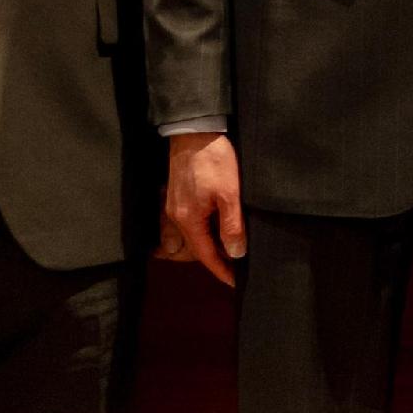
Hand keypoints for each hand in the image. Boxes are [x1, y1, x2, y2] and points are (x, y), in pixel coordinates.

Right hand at [160, 132, 246, 285]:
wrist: (194, 130)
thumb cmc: (214, 160)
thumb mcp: (230, 194)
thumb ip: (232, 225)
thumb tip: (236, 253)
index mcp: (189, 220)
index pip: (205, 255)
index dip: (221, 270)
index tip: (235, 282)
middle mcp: (177, 216)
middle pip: (197, 246)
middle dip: (216, 259)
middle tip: (237, 269)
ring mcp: (176, 205)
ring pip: (194, 234)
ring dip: (210, 245)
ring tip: (230, 251)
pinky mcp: (178, 194)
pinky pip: (192, 221)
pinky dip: (205, 230)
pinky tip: (217, 227)